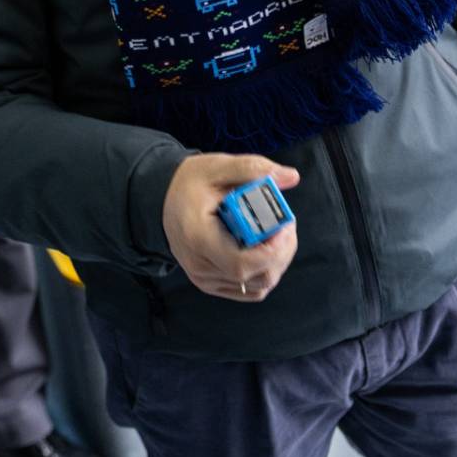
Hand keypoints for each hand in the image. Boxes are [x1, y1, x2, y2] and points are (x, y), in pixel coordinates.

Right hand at [161, 154, 300, 302]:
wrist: (164, 200)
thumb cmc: (190, 183)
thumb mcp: (218, 167)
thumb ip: (253, 169)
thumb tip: (292, 177)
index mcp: (198, 237)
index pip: (241, 263)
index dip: (272, 250)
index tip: (285, 225)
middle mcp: (200, 266)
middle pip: (257, 276)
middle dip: (282, 251)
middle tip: (286, 223)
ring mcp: (206, 279)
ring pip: (260, 285)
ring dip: (278, 261)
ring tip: (277, 232)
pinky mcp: (213, 284)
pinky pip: (251, 289)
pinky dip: (267, 271)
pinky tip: (265, 247)